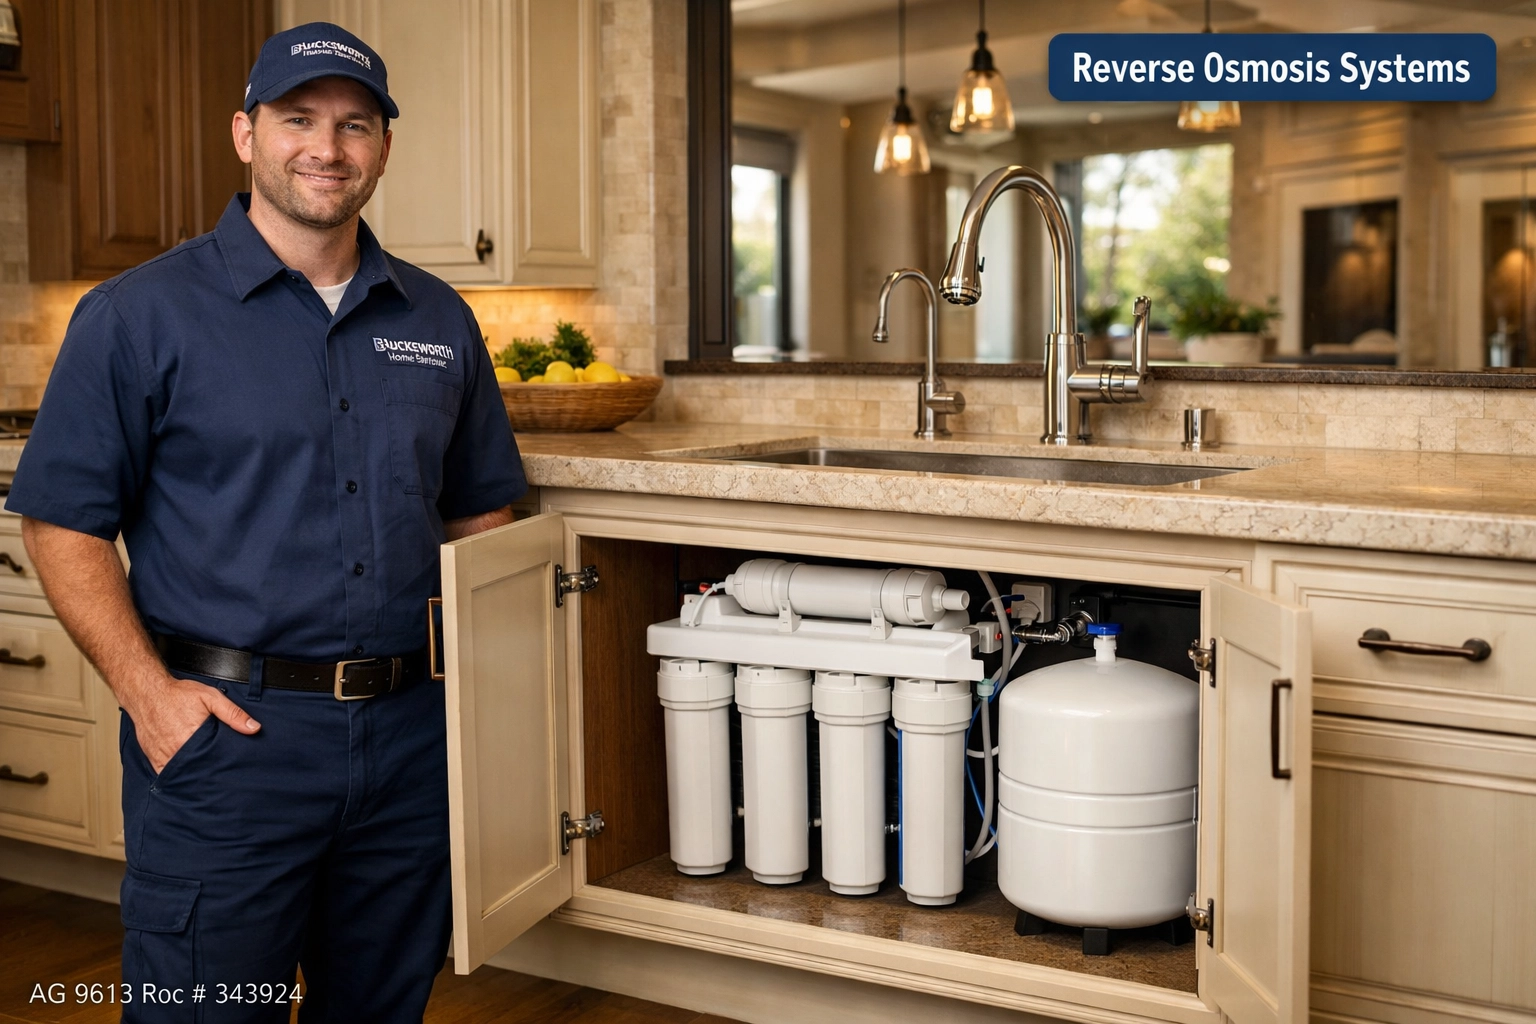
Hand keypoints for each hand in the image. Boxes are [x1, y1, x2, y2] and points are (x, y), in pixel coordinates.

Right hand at [122, 672, 260, 772]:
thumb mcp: (211, 698)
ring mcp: (163, 756)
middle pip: (199, 769)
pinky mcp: (153, 758)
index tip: (231, 768)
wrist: (148, 693)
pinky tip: (185, 775)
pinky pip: (165, 774)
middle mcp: (177, 750)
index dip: (224, 766)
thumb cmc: (178, 694)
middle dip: (210, 772)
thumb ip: (233, 714)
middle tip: (220, 774)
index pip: (215, 760)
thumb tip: (254, 728)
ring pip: (182, 774)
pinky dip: (176, 776)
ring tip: (205, 776)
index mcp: (193, 737)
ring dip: (193, 775)